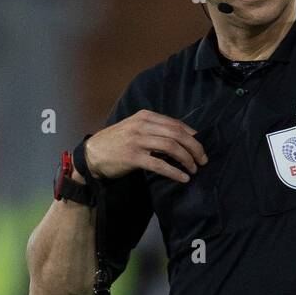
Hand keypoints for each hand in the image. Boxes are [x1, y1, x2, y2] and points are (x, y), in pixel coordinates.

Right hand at [84, 110, 207, 183]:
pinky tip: (183, 178)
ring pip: (171, 147)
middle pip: (177, 134)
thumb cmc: (117, 141)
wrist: (92, 153)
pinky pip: (159, 165)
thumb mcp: (136, 128)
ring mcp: (137, 141)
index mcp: (145, 116)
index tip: (200, 147)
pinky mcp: (133, 157)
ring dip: (187, 159)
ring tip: (194, 169)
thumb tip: (184, 137)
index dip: (192, 136)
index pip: (176, 124)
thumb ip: (155, 129)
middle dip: (194, 148)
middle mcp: (142, 125)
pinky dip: (174, 172)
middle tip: (203, 160)